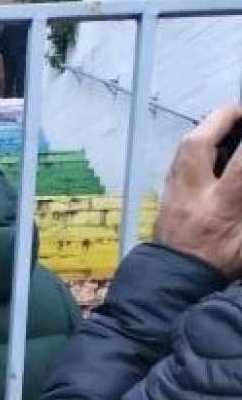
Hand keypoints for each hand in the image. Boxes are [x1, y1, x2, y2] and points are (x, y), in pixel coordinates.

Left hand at [155, 104, 241, 277]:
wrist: (174, 279)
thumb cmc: (217, 263)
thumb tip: (240, 183)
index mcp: (220, 208)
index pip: (240, 166)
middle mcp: (193, 193)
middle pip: (198, 144)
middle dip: (222, 119)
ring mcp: (174, 191)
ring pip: (183, 149)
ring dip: (206, 129)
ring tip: (228, 119)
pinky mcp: (166, 193)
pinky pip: (178, 160)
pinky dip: (194, 144)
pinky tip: (207, 142)